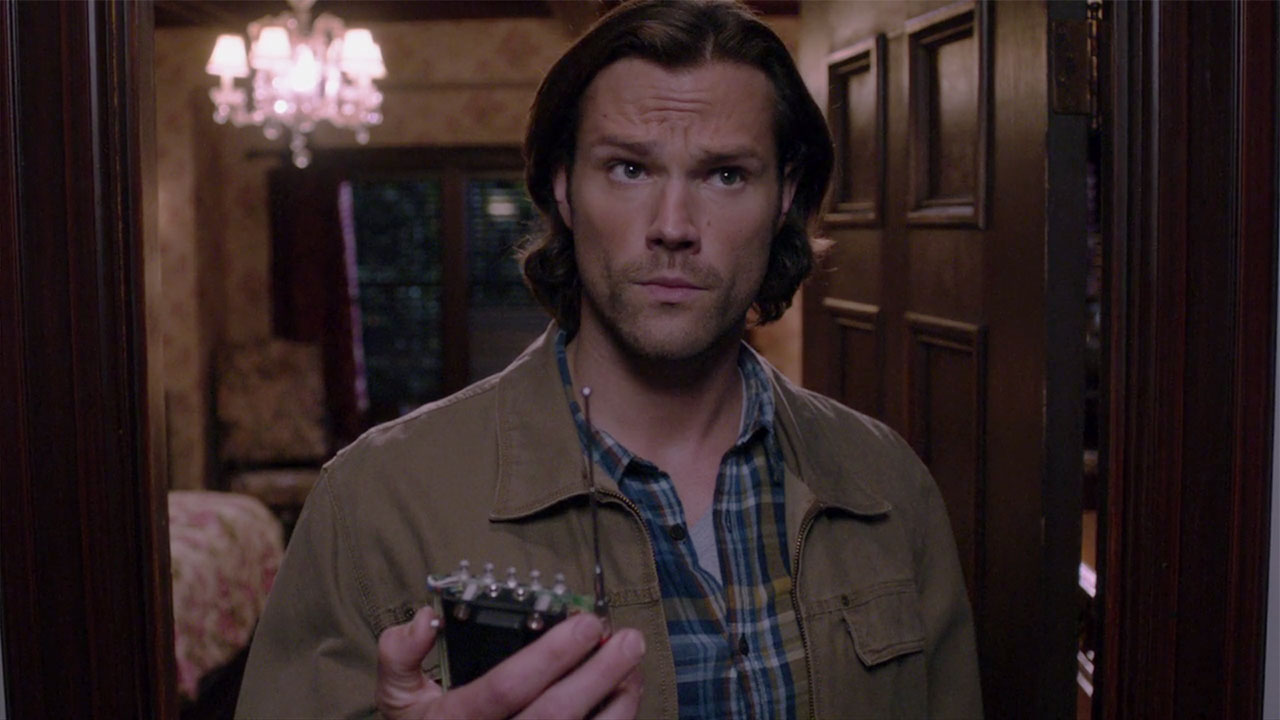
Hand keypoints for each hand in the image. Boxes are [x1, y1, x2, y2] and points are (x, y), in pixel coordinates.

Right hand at [376, 607, 645, 718]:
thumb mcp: (398, 698)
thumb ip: (401, 654)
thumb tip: (424, 618)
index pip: (506, 689)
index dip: (549, 656)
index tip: (584, 623)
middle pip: (555, 715)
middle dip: (598, 674)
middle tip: (626, 639)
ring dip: (616, 701)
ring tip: (633, 665)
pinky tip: (625, 695)